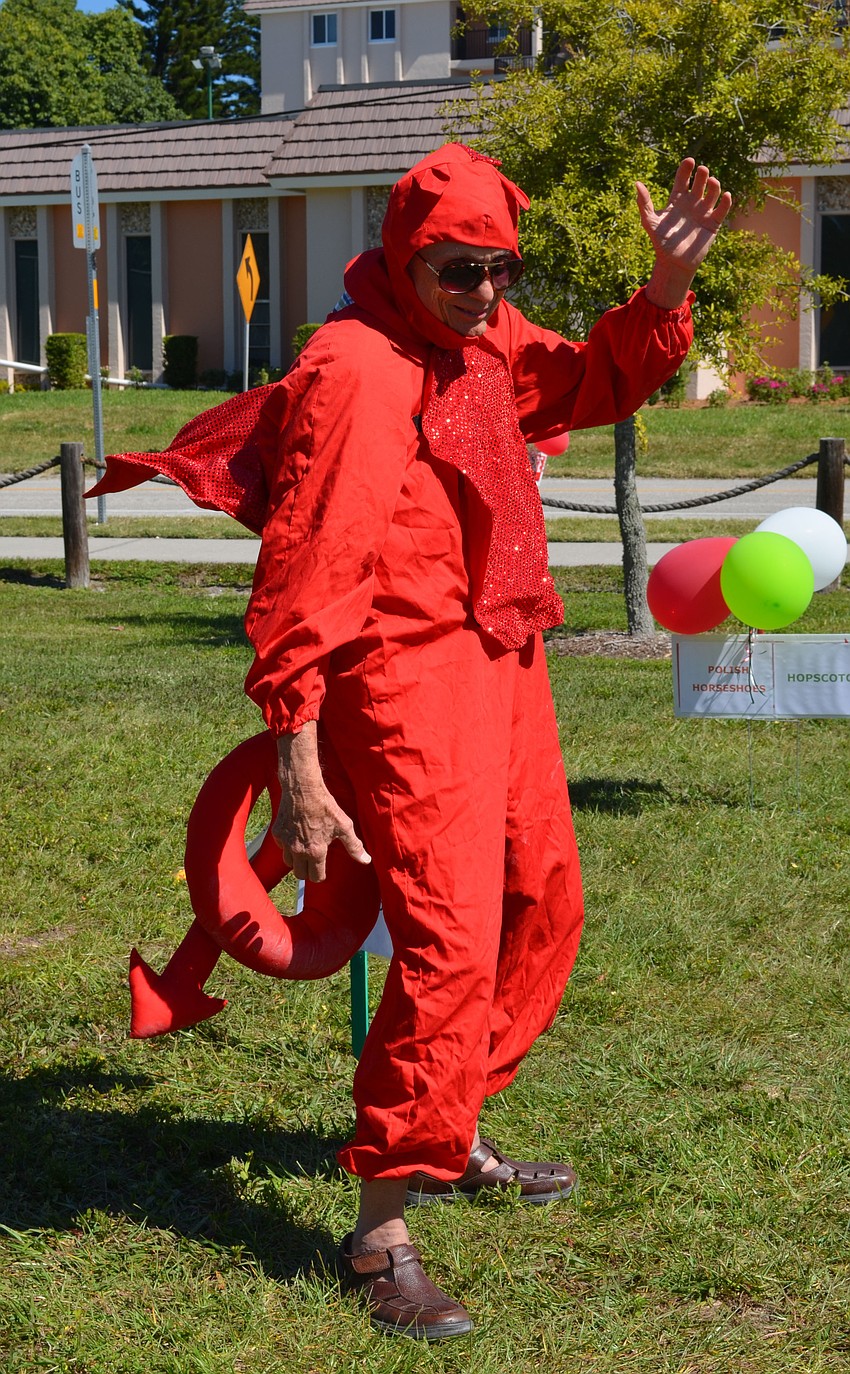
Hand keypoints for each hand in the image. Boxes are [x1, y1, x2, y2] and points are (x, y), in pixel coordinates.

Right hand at [273, 723, 370, 882]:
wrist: (303, 789)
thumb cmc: (326, 806)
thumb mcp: (344, 826)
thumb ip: (354, 846)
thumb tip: (366, 860)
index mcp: (316, 852)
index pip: (316, 877)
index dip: (321, 875)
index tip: (323, 869)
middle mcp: (298, 851)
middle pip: (300, 875)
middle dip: (308, 871)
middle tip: (314, 862)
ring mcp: (285, 843)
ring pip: (289, 863)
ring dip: (297, 860)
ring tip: (305, 850)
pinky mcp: (277, 834)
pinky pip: (281, 848)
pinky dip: (288, 846)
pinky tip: (297, 836)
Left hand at [638, 159, 731, 308]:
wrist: (674, 262)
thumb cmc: (660, 242)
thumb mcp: (650, 221)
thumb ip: (644, 203)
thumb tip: (637, 183)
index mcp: (677, 199)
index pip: (683, 178)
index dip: (687, 168)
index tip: (690, 161)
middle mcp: (691, 203)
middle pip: (700, 181)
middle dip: (702, 174)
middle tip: (702, 171)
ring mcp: (703, 212)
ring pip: (713, 192)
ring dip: (714, 185)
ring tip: (712, 182)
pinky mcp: (713, 223)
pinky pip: (722, 209)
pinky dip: (726, 201)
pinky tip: (725, 195)